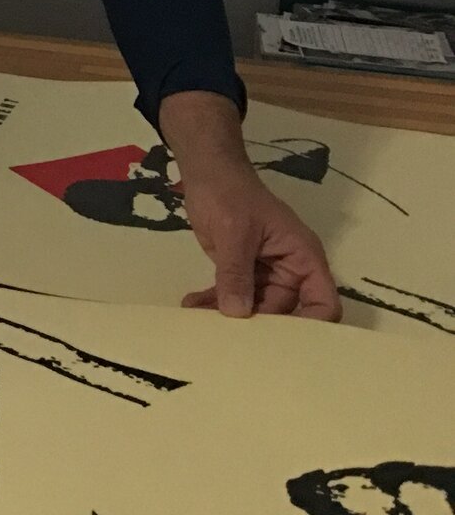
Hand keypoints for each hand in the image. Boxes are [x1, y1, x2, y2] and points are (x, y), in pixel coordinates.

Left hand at [159, 89, 340, 318]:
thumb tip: (237, 313)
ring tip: (200, 321)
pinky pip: (233, 294)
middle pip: (285, 312)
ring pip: (255, 307)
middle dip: (259, 326)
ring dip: (229, 315)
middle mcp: (290, 270)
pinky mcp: (241, 270)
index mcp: (303, 258)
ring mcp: (265, 272)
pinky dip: (215, 302)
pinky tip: (192, 306)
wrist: (206, 172)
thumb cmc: (231, 195)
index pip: (322, 302)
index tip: (281, 342)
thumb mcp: (235, 233)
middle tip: (229, 339)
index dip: (311, 325)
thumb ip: (236, 273)